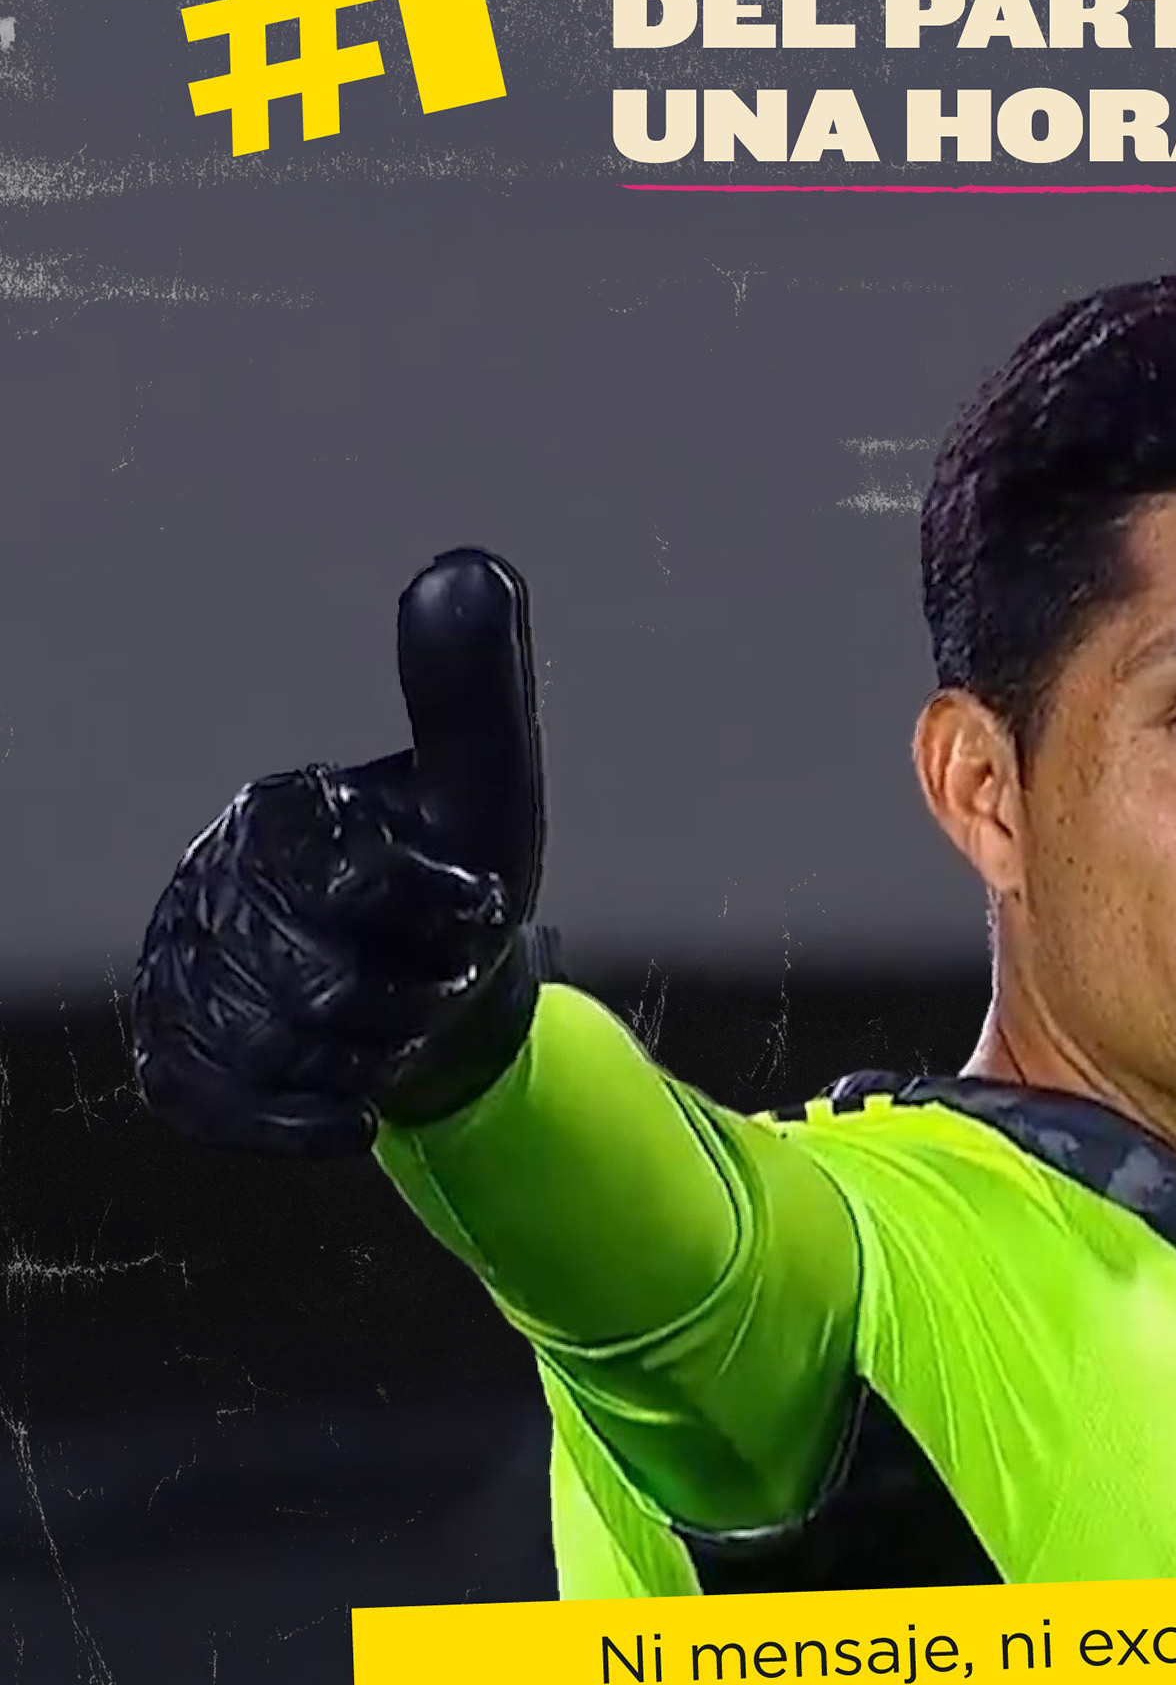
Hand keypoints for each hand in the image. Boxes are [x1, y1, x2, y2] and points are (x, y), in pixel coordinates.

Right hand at [132, 549, 548, 1158]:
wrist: (439, 992)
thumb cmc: (458, 871)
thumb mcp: (484, 780)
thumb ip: (472, 691)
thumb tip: (469, 564)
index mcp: (281, 811)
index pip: (339, 866)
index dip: (428, 901)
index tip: (483, 905)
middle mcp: (215, 885)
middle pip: (311, 972)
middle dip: (407, 990)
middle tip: (445, 980)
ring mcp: (187, 972)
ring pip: (272, 1042)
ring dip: (368, 1052)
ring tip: (408, 1026)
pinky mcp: (182, 1057)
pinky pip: (209, 1101)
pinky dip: (285, 1120)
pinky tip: (351, 1117)